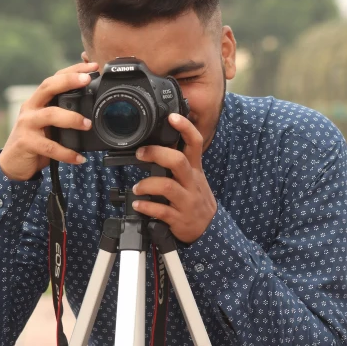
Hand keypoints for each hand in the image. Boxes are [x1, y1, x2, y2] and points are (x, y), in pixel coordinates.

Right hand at [0, 62, 98, 180]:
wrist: (13, 163)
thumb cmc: (36, 141)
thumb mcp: (49, 124)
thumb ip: (64, 114)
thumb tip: (92, 108)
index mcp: (38, 101)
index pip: (54, 79)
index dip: (72, 70)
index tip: (92, 66)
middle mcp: (31, 108)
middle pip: (48, 87)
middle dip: (68, 81)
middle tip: (87, 80)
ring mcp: (27, 124)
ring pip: (50, 115)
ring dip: (72, 118)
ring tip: (88, 124)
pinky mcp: (26, 143)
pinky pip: (50, 147)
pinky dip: (67, 153)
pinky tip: (79, 158)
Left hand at [131, 113, 216, 243]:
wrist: (209, 229)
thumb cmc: (196, 199)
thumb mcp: (193, 178)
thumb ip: (180, 162)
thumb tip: (158, 144)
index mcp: (195, 169)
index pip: (195, 143)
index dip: (185, 128)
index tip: (172, 117)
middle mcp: (192, 182)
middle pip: (178, 161)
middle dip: (157, 153)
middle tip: (141, 153)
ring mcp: (187, 201)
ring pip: (167, 186)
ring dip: (147, 184)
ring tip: (137, 188)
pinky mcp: (179, 218)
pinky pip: (161, 211)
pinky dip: (146, 207)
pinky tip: (138, 206)